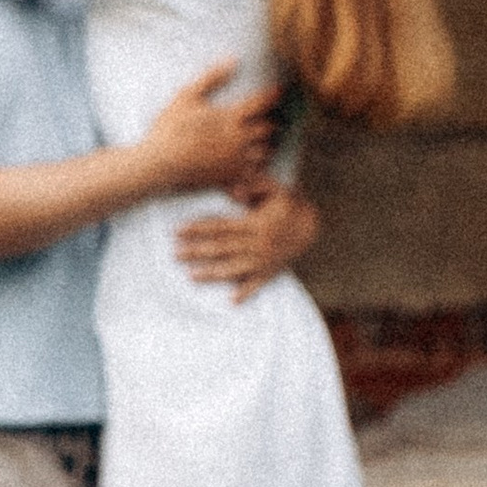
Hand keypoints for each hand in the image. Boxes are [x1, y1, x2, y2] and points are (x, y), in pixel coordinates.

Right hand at [137, 61, 278, 202]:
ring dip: (264, 146)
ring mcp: (236, 162)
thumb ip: (212, 77)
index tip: (277, 90)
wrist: (156, 165)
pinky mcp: (229, 180)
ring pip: (264, 153)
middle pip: (268, 129)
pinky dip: (256, 171)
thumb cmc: (168, 129)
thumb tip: (233, 60)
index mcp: (231, 118)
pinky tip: (249, 168)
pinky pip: (253, 176)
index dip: (272, 94)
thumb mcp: (187, 96)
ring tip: (258, 142)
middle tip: (267, 119)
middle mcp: (239, 140)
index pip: (261, 102)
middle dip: (269, 122)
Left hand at [177, 181, 321, 298]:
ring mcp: (263, 259)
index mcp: (253, 223)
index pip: (220, 226)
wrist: (311, 225)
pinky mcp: (271, 271)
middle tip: (174, 254)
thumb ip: (253, 186)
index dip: (198, 228)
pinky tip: (232, 300)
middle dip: (196, 251)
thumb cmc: (287, 203)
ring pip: (234, 268)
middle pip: (221, 248)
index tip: (177, 230)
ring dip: (211, 273)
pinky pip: (258, 284)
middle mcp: (256, 243)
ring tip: (191, 276)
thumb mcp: (274, 188)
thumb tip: (234, 192)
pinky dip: (246, 292)